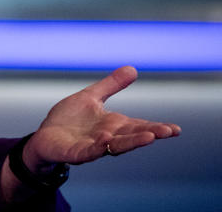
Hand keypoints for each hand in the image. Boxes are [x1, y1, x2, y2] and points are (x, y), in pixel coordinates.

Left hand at [24, 66, 180, 169]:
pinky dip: (98, 147)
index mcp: (113, 125)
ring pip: (115, 146)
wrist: (45, 137)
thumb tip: (133, 68)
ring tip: (149, 137)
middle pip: (131, 136)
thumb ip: (111, 85)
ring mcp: (93, 146)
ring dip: (131, 142)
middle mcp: (107, 137)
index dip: (157, 127)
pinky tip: (107, 141)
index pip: (139, 126)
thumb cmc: (69, 120)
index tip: (176, 129)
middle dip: (149, 134)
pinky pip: (89, 151)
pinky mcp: (75, 153)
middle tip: (168, 131)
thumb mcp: (90, 97)